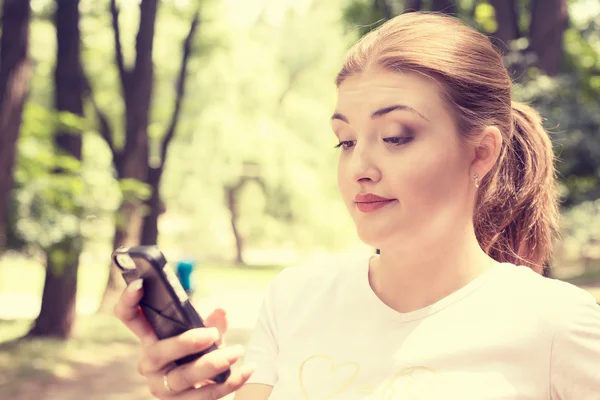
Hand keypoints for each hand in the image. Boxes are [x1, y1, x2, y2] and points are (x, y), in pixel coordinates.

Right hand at [114, 279, 253, 398]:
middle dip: (186, 342)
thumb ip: (213, 322)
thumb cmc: (200, 352)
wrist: (206, 387)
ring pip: (183, 377)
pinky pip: (206, 394)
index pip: (129, 316)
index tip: (141, 283)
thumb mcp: (205, 333)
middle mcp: (150, 362)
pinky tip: (248, 370)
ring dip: (213, 363)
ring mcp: (162, 386)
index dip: (129, 300)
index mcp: (150, 337)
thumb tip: (221, 310)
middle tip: (212, 334)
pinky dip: (231, 382)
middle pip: (159, 352)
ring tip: (237, 352)